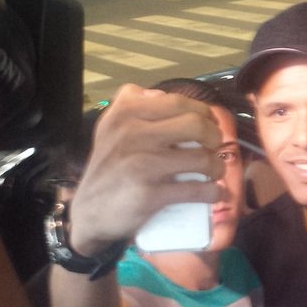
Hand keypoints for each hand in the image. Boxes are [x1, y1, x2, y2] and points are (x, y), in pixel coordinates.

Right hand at [67, 84, 225, 253]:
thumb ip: (129, 104)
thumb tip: (161, 95)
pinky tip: (215, 193)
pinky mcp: (149, 195)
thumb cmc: (108, 167)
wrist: (89, 212)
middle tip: (215, 146)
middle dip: (215, 136)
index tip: (210, 124)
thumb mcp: (110, 128)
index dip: (203, 112)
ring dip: (217, 166)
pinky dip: (213, 192)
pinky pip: (195, 190)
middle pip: (195, 125)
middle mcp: (132, 134)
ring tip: (215, 171)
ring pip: (200, 158)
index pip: (178, 102)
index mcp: (125, 113)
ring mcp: (141, 164)